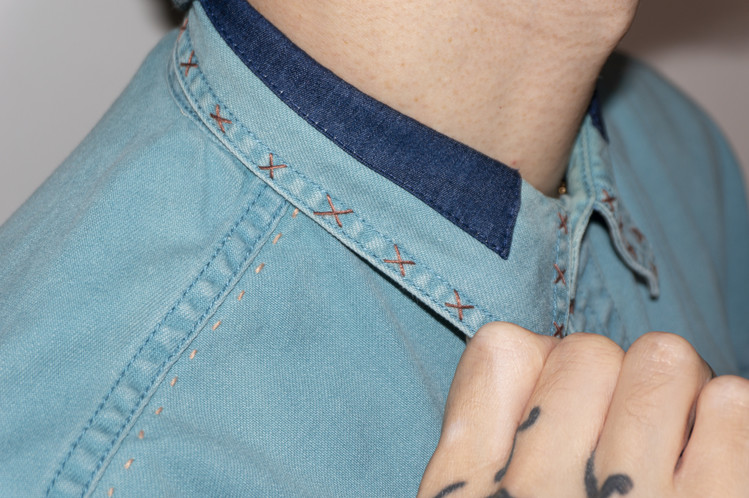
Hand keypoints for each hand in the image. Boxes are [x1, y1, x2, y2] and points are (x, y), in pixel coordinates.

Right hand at [418, 323, 748, 496]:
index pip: (498, 352)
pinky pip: (730, 405)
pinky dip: (727, 422)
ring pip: (660, 360)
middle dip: (614, 382)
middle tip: (630, 434)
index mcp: (463, 496)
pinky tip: (712, 466)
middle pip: (585, 351)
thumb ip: (479, 443)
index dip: (541, 363)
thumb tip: (533, 355)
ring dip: (677, 395)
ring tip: (677, 446)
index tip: (566, 402)